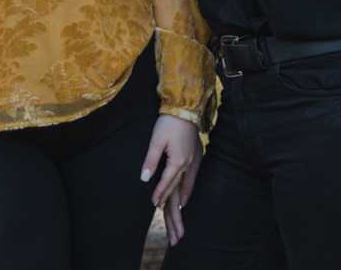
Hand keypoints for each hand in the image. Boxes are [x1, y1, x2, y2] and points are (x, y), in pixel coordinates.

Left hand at [141, 114, 201, 242]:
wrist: (185, 107)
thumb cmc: (168, 122)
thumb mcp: (156, 140)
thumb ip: (150, 160)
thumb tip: (144, 179)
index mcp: (178, 161)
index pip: (167, 183)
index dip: (160, 194)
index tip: (154, 205)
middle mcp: (188, 164)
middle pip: (179, 190)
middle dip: (175, 210)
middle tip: (176, 232)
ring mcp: (194, 160)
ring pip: (188, 186)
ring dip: (183, 201)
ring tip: (180, 214)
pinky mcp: (196, 155)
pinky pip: (192, 177)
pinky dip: (189, 188)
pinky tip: (186, 193)